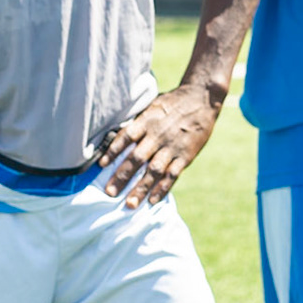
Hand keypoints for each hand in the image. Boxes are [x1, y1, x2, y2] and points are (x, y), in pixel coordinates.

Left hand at [99, 83, 224, 207]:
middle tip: (110, 192)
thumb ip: (137, 122)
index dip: (113, 151)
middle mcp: (157, 135)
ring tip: (129, 204)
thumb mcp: (151, 105)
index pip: (125, 137)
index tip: (101, 165)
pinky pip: (172, 175)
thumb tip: (117, 136)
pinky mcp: (186, 155)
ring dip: (141, 188)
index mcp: (146, 121)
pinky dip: (162, 188)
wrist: (201, 98)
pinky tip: (152, 200)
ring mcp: (172, 147)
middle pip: (136, 158)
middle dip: (122, 177)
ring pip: (153, 171)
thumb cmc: (171, 102)